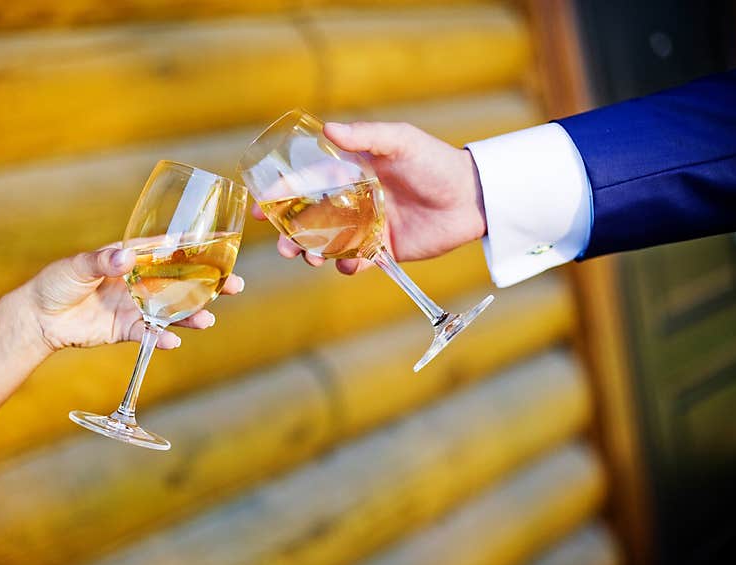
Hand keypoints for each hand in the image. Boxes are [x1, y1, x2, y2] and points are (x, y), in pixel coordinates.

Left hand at [18, 246, 243, 351]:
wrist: (38, 318)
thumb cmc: (56, 282)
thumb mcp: (77, 267)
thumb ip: (102, 261)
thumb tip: (124, 258)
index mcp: (132, 258)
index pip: (170, 249)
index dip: (197, 246)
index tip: (224, 242)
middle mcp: (141, 282)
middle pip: (183, 282)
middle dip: (210, 285)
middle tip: (235, 286)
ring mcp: (137, 307)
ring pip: (173, 311)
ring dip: (192, 316)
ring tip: (208, 320)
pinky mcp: (127, 330)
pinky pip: (150, 334)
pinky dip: (161, 338)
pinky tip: (172, 341)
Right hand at [253, 121, 486, 273]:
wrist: (472, 197)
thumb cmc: (436, 162)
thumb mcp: (401, 141)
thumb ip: (366, 136)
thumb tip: (329, 127)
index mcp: (352, 174)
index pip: (308, 185)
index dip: (283, 196)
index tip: (263, 208)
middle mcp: (355, 202)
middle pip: (312, 220)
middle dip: (292, 234)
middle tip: (284, 245)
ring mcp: (368, 227)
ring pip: (329, 244)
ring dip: (314, 253)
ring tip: (310, 257)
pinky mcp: (385, 250)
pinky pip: (358, 262)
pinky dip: (348, 266)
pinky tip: (350, 265)